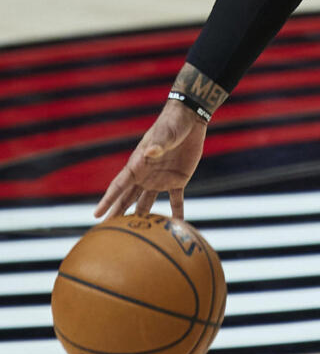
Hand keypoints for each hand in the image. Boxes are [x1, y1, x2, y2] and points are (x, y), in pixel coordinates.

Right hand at [93, 101, 208, 221]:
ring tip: (134, 233)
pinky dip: (176, 212)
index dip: (108, 200)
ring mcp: (161, 179)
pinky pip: (176, 200)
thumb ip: (158, 144)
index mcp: (138, 165)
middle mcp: (146, 175)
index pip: (119, 186)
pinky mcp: (178, 179)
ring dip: (142, 216)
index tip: (97, 215)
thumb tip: (151, 152)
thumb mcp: (165, 134)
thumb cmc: (172, 124)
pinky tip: (175, 226)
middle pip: (128, 198)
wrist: (189, 120)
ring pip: (147, 202)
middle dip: (118, 213)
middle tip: (109, 230)